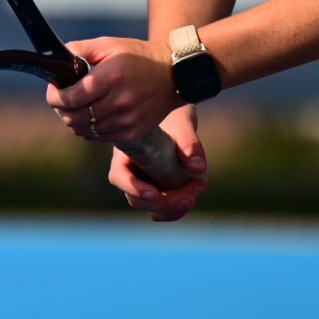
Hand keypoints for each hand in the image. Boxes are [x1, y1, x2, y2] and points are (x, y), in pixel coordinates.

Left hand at [43, 36, 180, 142]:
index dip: (54, 96)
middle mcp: (119, 102)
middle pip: (73, 117)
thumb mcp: (108, 44)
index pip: (70, 98)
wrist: (174, 74)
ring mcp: (127, 121)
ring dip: (74, 120)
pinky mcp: (132, 133)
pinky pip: (98, 137)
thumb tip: (56, 61)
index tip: (53, 91)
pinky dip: (89, 129)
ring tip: (76, 107)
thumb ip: (79, 50)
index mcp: (111, 77)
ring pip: (83, 130)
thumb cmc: (138, 56)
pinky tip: (92, 115)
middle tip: (62, 99)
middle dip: (61, 109)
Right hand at [110, 105, 206, 220]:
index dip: (134, 188)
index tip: (155, 192)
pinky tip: (198, 186)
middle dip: (163, 203)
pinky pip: (165, 208)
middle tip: (188, 198)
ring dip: (173, 208)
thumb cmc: (174, 112)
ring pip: (152, 207)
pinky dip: (180, 206)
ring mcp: (146, 183)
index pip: (119, 178)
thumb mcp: (181, 123)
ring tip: (196, 191)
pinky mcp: (161, 189)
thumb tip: (198, 168)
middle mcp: (131, 172)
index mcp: (125, 153)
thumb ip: (189, 142)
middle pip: (137, 199)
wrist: (179, 109)